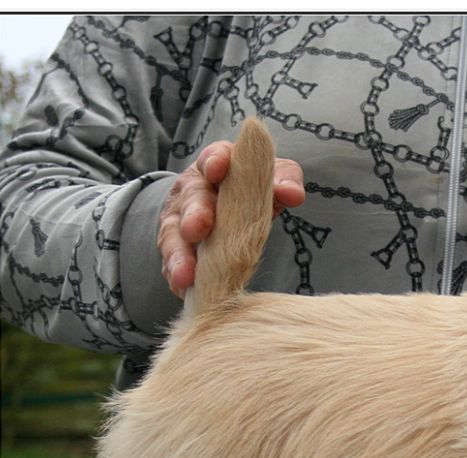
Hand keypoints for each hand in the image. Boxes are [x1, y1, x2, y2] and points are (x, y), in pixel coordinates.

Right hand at [158, 140, 305, 297]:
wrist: (231, 208)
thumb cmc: (253, 190)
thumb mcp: (273, 179)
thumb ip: (284, 180)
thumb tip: (293, 195)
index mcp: (217, 165)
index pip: (213, 158)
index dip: (215, 162)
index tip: (218, 170)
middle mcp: (192, 190)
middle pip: (191, 199)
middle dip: (194, 214)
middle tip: (197, 230)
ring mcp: (179, 220)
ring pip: (174, 235)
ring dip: (179, 255)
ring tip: (185, 276)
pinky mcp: (175, 248)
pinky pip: (173, 262)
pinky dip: (177, 275)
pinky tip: (184, 289)